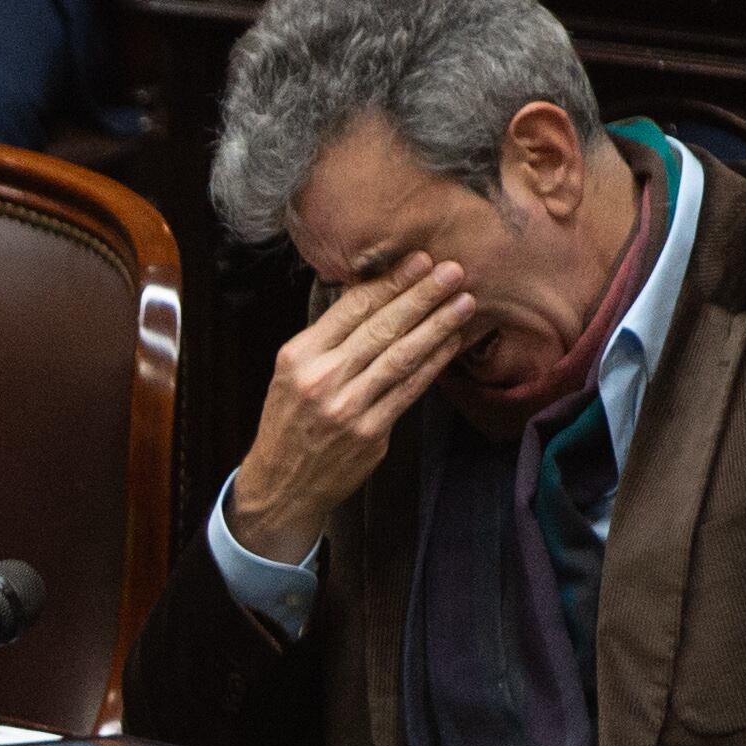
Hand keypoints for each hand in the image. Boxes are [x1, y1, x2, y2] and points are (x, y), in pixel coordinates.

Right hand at [226, 254, 472, 564]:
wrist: (281, 484)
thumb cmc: (289, 422)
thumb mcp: (290, 373)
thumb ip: (327, 339)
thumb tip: (369, 293)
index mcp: (298, 356)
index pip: (350, 309)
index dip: (389, 283)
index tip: (420, 260)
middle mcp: (321, 379)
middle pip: (380, 328)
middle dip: (421, 296)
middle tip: (453, 270)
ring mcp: (346, 407)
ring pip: (401, 356)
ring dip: (437, 326)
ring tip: (464, 301)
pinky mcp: (370, 433)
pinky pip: (409, 390)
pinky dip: (434, 364)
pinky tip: (452, 343)